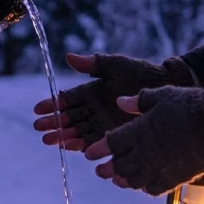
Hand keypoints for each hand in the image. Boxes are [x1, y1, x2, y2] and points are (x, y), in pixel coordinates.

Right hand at [33, 53, 196, 150]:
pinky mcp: (112, 136)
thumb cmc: (140, 73)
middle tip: (39, 127)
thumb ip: (92, 64)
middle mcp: (93, 110)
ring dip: (62, 136)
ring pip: (77, 132)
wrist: (164, 88)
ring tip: (49, 139)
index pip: (67, 100)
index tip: (38, 108)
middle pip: (68, 118)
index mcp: (91, 92)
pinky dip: (79, 145)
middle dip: (53, 123)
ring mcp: (101, 124)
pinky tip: (68, 146)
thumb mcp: (115, 66)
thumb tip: (68, 57)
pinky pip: (92, 142)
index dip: (53, 104)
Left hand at [84, 86, 203, 195]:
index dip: (97, 149)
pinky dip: (145, 188)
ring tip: (118, 180)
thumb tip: (120, 102)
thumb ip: (138, 101)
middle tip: (100, 171)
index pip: (109, 143)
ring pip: (133, 180)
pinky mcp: (175, 178)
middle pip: (117, 166)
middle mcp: (144, 153)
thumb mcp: (161, 95)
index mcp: (137, 131)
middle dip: (106, 169)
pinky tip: (144, 185)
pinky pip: (153, 189)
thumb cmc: (189, 105)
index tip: (89, 154)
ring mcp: (159, 167)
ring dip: (123, 180)